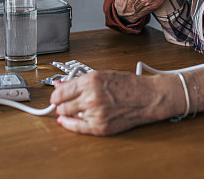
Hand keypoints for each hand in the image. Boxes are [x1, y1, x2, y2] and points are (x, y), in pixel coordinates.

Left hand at [51, 71, 177, 134]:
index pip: (60, 92)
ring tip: (73, 107)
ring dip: (68, 112)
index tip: (55, 95)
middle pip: (62, 105)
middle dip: (60, 103)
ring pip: (69, 115)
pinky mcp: (100, 127)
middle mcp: (91, 98)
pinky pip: (77, 128)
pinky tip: (66, 121)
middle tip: (63, 101)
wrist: (148, 97)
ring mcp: (95, 114)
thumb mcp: (102, 75)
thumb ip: (78, 81)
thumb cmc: (129, 84)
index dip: (56, 94)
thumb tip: (59, 85)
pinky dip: (69, 124)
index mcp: (91, 81)